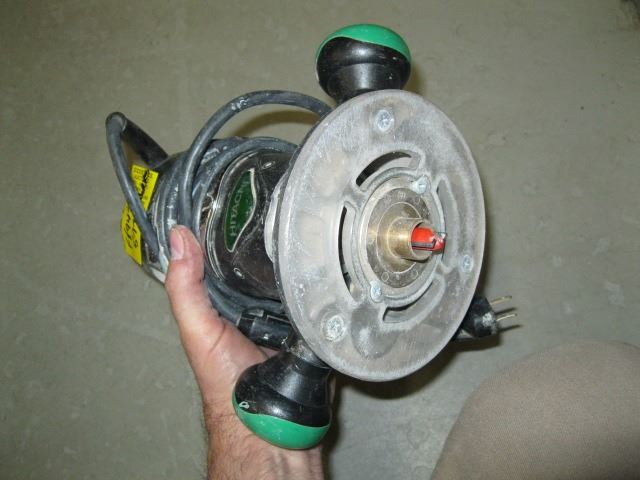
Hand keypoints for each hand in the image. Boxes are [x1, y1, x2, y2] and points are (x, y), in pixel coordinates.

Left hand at [165, 226, 323, 479]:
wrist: (270, 421)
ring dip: (307, 258)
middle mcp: (261, 303)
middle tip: (291, 202)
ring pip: (298, 275)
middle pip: (270, 261)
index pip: (231, 254)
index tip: (243, 194)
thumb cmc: (227, 382)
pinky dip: (328, 282)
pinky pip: (322, 295)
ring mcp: (290, 312)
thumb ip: (185, 289)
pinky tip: (335, 261)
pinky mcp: (316, 323)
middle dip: (281, 237)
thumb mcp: (199, 330)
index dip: (234, 227)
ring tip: (317, 224)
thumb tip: (177, 238)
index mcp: (229, 300)